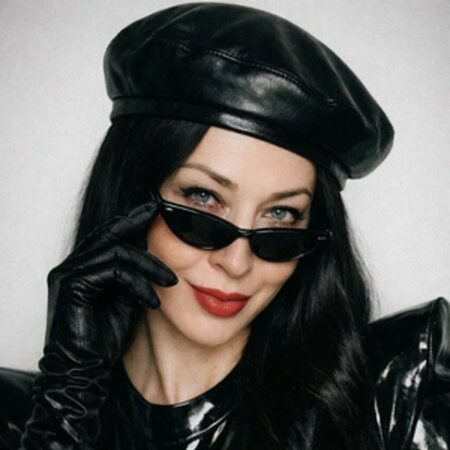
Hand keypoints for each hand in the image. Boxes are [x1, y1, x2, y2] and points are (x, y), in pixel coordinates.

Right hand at [19, 198, 177, 449]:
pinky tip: (152, 301)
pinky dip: (137, 283)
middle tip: (158, 208)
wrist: (84, 370)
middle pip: (109, 234)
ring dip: (148, 265)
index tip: (154, 206)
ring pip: (115, 251)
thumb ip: (133, 274)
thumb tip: (153, 252)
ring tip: (170, 281)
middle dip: (136, 220)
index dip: (131, 219)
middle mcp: (72, 266)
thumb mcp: (127, 297)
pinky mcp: (71, 285)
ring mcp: (68, 273)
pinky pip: (113, 271)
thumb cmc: (105, 337)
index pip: (109, 236)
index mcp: (84, 267)